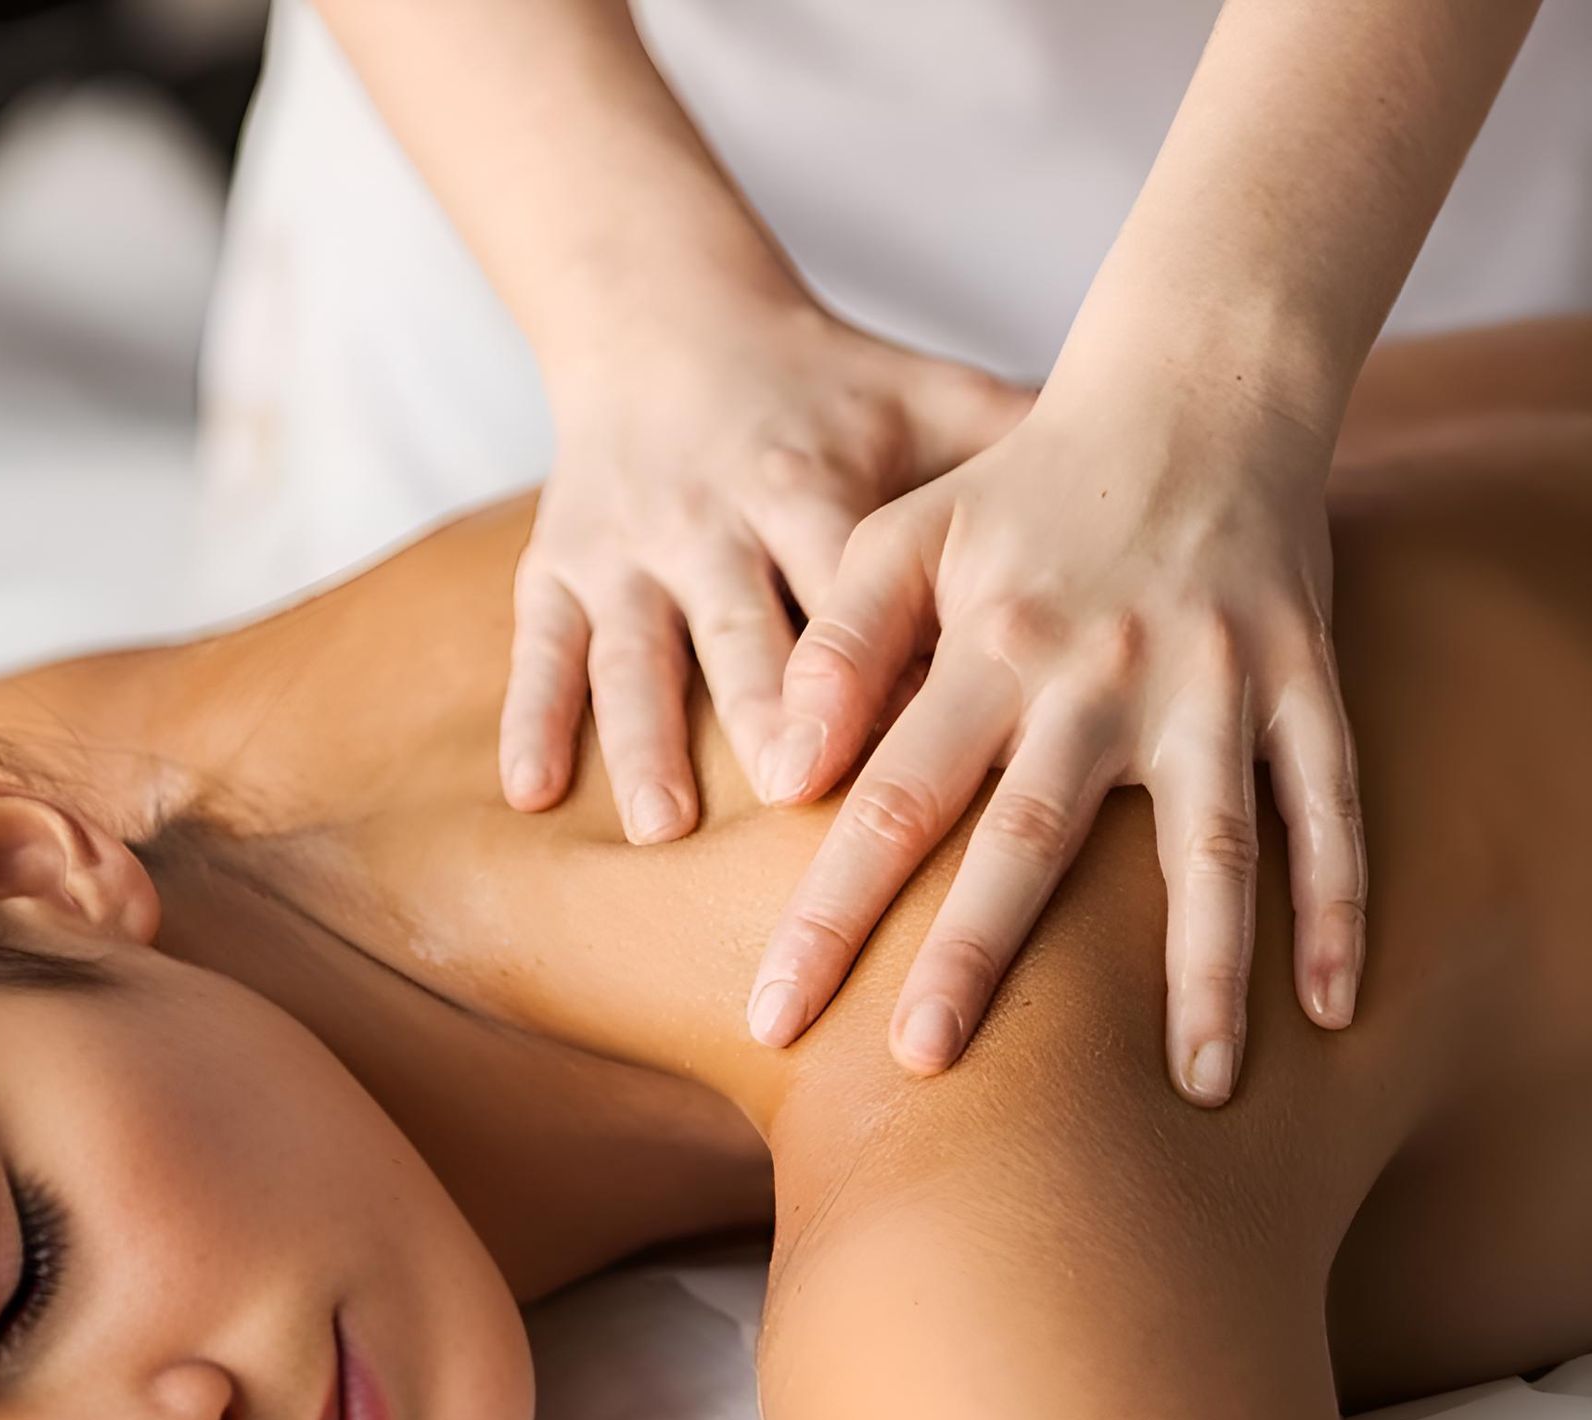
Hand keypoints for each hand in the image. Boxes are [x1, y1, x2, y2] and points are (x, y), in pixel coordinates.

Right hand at [501, 296, 1033, 840]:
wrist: (659, 321)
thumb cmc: (823, 385)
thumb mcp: (919, 395)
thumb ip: (1016, 445)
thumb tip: (1163, 482)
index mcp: (807, 476)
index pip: (846, 577)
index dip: (873, 653)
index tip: (912, 736)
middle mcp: (710, 514)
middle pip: (741, 626)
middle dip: (762, 710)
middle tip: (788, 793)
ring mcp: (623, 548)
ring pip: (634, 651)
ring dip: (645, 739)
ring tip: (664, 824)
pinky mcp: (553, 569)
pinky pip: (539, 649)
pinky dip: (531, 719)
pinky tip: (529, 796)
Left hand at [745, 377, 1365, 1104]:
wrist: (1192, 392)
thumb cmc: (1023, 489)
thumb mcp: (905, 537)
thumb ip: (838, 650)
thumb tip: (776, 777)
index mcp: (990, 647)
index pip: (892, 798)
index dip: (830, 912)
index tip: (775, 1013)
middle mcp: (1099, 676)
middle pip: (1028, 840)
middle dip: (972, 959)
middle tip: (924, 1067)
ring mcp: (1213, 684)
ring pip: (1209, 847)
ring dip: (1203, 971)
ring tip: (1198, 1089)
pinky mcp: (1301, 683)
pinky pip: (1328, 805)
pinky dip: (1337, 904)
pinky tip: (1331, 1008)